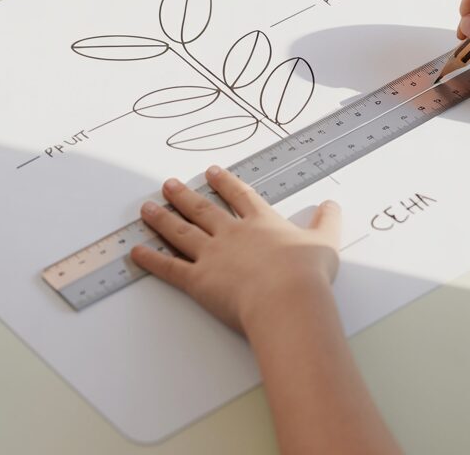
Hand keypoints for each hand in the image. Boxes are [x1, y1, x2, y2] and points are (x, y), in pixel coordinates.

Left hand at [131, 166, 340, 335]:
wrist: (288, 297)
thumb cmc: (307, 274)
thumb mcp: (326, 243)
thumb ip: (327, 222)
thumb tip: (333, 204)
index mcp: (261, 223)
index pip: (240, 196)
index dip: (225, 183)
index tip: (212, 172)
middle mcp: (232, 233)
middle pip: (203, 209)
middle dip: (184, 195)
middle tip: (168, 184)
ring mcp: (212, 254)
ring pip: (181, 231)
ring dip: (162, 219)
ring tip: (147, 207)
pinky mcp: (198, 280)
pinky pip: (169, 267)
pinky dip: (150, 259)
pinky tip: (135, 251)